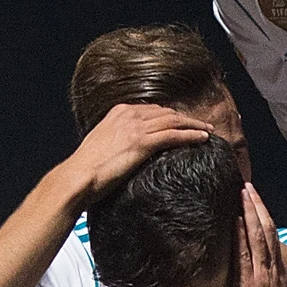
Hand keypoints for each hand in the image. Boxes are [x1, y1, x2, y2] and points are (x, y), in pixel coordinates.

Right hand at [58, 103, 215, 202]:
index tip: (183, 122)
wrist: (78, 177)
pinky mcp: (142, 142)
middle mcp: (129, 115)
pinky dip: (191, 136)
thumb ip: (118, 141)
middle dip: (186, 118)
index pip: (152, 109)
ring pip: (174, 121)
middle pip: (166, 112)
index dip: (171, 115)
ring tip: (208, 131)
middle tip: (202, 125)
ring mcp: (136, 127)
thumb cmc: (87, 169)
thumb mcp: (103, 146)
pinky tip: (203, 139)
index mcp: (119, 112)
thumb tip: (128, 150)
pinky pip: (174, 135)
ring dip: (194, 125)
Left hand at [235, 186, 286, 286]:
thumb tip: (253, 281)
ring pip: (258, 236)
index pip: (270, 238)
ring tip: (243, 191)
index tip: (255, 200)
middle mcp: (271, 270)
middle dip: (257, 205)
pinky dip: (241, 235)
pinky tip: (235, 219)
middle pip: (266, 229)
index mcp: (275, 273)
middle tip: (248, 185)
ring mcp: (261, 275)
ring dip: (250, 212)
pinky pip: (246, 255)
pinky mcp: (250, 284)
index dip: (263, 217)